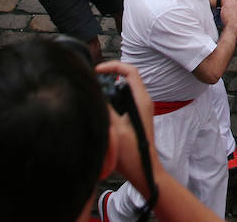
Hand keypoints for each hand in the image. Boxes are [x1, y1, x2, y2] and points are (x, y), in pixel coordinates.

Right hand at [97, 61, 158, 191]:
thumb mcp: (115, 129)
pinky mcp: (135, 117)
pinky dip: (111, 100)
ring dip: (109, 89)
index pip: (130, 71)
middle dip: (109, 76)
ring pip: (123, 90)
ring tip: (94, 93)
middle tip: (92, 80)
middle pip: (126, 79)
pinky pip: (123, 101)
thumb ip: (106, 108)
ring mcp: (140, 109)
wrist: (143, 171)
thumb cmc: (133, 153)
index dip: (113, 66)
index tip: (97, 70)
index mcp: (141, 100)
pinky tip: (100, 109)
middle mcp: (143, 102)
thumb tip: (95, 93)